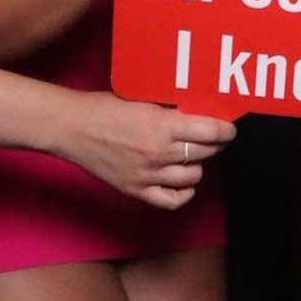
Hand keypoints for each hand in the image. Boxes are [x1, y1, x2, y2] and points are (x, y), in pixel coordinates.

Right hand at [63, 96, 232, 208]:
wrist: (72, 128)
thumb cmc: (105, 108)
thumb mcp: (144, 99)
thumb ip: (172, 108)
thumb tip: (202, 110)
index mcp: (162, 125)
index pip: (211, 131)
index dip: (226, 130)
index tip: (229, 127)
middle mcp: (158, 153)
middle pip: (205, 153)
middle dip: (215, 144)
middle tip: (214, 137)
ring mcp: (147, 175)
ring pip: (193, 176)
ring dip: (199, 164)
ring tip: (195, 154)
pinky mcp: (135, 190)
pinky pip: (172, 200)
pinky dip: (184, 192)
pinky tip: (185, 181)